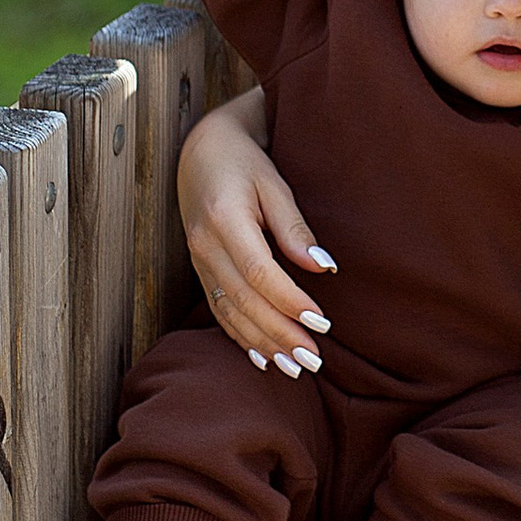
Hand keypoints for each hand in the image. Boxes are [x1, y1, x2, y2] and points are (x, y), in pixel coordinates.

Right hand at [176, 89, 336, 372]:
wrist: (200, 152)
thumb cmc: (244, 163)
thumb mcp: (274, 183)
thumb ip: (294, 227)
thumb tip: (323, 266)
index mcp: (224, 220)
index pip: (258, 273)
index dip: (289, 301)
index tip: (321, 322)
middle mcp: (205, 246)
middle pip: (243, 301)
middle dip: (279, 333)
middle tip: (313, 360)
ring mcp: (198, 261)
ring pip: (229, 312)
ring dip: (262, 343)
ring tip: (294, 368)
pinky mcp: (200, 269)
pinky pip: (218, 310)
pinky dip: (240, 336)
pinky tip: (263, 357)